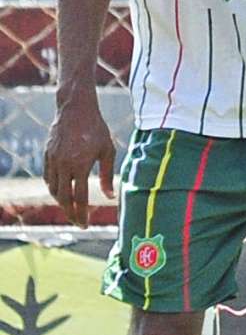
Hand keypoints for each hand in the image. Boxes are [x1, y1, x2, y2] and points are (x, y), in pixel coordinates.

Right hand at [44, 95, 117, 220]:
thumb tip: (110, 197)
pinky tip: (62, 193)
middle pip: (63, 197)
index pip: (80, 197)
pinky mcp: (47, 155)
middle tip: (78, 223)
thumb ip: (108, 175)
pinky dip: (54, 188)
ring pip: (53, 189)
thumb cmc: (97, 130)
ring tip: (72, 210)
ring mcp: (52, 160)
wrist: (75, 109)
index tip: (84, 225)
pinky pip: (48, 177)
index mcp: (80, 165)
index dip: (81, 213)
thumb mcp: (108, 151)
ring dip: (61, 202)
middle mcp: (63, 164)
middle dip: (70, 213)